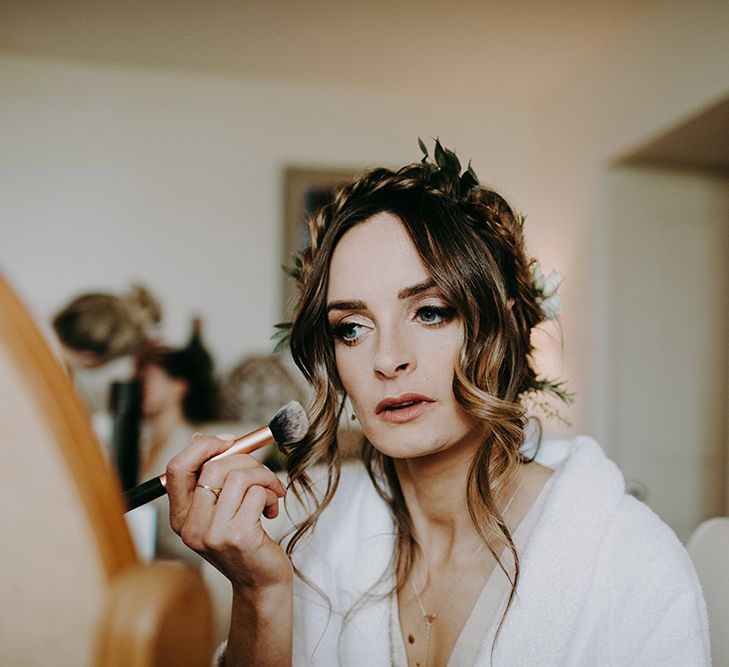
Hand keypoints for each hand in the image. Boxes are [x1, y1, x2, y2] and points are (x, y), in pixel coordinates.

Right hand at [165, 434, 292, 591]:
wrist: (261, 583)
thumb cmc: (243, 542)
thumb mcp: (219, 511)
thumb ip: (208, 479)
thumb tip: (199, 439)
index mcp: (180, 517)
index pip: (176, 469)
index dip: (203, 447)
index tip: (230, 442)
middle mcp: (190, 527)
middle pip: (213, 468)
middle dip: (246, 461)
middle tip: (262, 474)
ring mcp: (212, 534)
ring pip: (238, 477)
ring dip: (264, 477)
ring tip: (271, 493)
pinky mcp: (238, 536)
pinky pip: (257, 493)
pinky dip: (272, 494)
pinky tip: (273, 510)